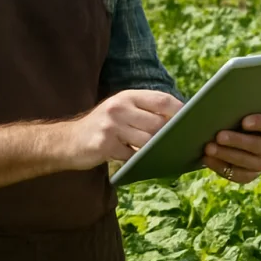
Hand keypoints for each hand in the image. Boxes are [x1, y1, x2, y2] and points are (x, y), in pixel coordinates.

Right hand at [67, 89, 182, 170]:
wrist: (67, 141)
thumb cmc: (104, 127)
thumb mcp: (121, 111)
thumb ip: (145, 112)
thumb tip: (179, 121)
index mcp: (127, 96)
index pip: (161, 100)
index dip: (179, 111)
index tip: (192, 121)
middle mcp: (119, 107)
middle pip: (157, 123)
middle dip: (170, 135)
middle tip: (182, 144)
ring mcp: (111, 126)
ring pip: (147, 141)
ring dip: (157, 150)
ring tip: (166, 154)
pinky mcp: (104, 145)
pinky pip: (131, 155)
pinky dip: (140, 161)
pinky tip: (145, 163)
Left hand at [200, 114, 260, 184]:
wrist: (229, 138)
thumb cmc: (234, 119)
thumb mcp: (238, 113)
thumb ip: (235, 111)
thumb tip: (219, 107)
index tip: (244, 122)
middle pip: (258, 145)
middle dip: (237, 141)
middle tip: (219, 136)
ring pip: (248, 161)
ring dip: (227, 154)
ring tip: (209, 148)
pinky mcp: (250, 175)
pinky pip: (238, 174)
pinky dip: (220, 166)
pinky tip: (207, 159)